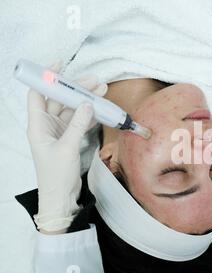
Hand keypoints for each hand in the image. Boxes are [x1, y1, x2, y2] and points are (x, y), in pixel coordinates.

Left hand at [27, 60, 106, 233]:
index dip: (46, 78)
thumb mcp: (67, 147)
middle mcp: (46, 125)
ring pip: (72, 109)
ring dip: (86, 100)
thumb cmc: (56, 174)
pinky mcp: (69, 139)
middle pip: (59, 99)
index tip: (59, 64)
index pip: (38, 94)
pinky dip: (89, 115)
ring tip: (102, 90)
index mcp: (38, 125)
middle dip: (75, 88)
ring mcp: (59, 132)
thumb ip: (77, 124)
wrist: (60, 197)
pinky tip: (100, 109)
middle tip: (94, 80)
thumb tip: (88, 104)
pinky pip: (79, 121)